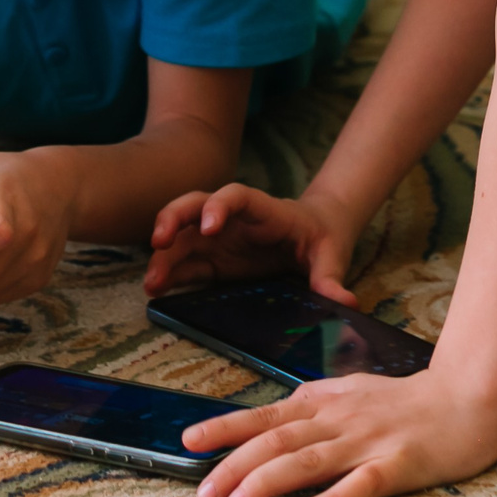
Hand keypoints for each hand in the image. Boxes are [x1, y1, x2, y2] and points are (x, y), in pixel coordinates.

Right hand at [144, 184, 357, 302]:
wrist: (315, 232)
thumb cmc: (322, 237)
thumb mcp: (332, 254)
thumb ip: (331, 276)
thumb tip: (345, 300)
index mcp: (264, 210)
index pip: (237, 196)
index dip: (219, 205)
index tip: (209, 227)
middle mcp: (234, 219)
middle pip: (196, 205)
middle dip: (174, 218)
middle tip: (159, 241)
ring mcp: (220, 239)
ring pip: (184, 235)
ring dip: (164, 254)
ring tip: (151, 283)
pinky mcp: (214, 259)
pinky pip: (187, 263)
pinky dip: (171, 273)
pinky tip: (156, 289)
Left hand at [185, 369, 496, 496]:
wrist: (467, 397)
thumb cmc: (407, 400)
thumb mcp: (352, 390)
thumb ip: (315, 401)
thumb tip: (277, 412)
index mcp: (326, 402)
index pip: (267, 416)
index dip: (227, 428)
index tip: (190, 441)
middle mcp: (340, 419)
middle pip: (278, 440)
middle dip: (235, 464)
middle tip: (203, 489)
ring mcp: (368, 441)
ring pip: (309, 461)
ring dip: (268, 482)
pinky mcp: (398, 464)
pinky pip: (360, 484)